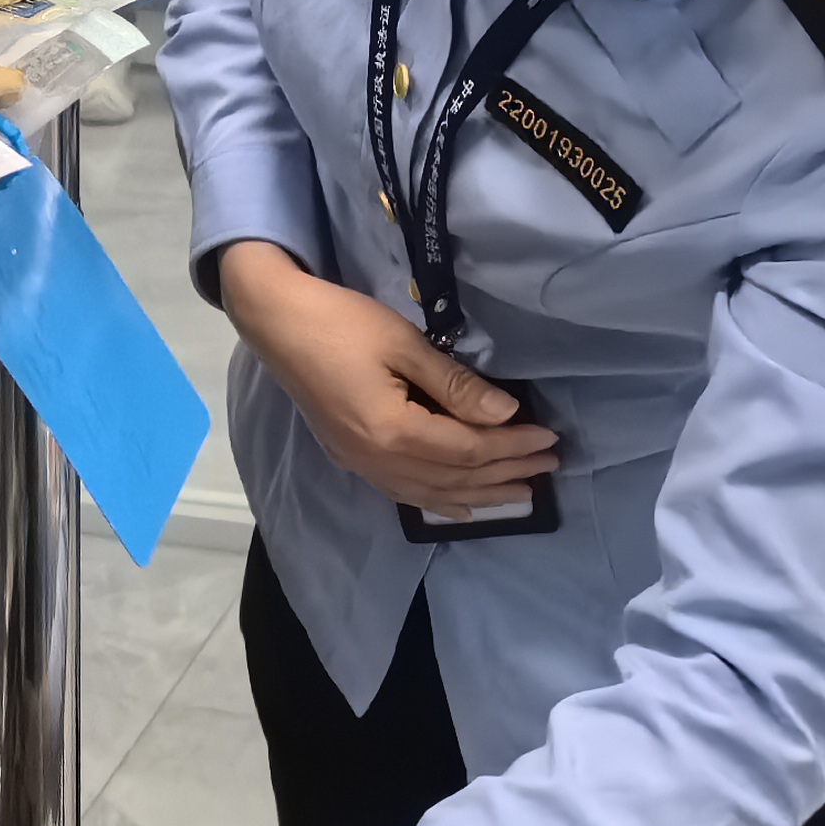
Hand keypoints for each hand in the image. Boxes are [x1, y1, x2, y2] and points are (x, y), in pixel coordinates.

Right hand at [216, 240, 559, 510]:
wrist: (275, 321)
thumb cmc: (340, 322)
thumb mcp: (403, 344)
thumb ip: (454, 384)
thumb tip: (505, 413)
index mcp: (391, 432)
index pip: (467, 450)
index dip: (511, 446)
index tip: (549, 437)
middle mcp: (377, 461)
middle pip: (454, 479)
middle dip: (505, 474)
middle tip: (549, 466)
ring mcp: (360, 464)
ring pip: (431, 493)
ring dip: (479, 494)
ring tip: (520, 492)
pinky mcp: (351, 457)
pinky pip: (405, 492)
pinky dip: (440, 499)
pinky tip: (461, 504)